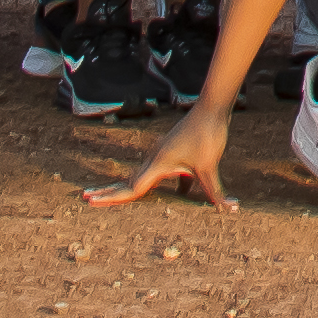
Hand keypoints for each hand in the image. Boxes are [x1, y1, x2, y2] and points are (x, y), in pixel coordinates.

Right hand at [87, 101, 235, 211]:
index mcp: (158, 164)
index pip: (131, 187)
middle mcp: (155, 158)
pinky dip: (151, 182)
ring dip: (125, 186)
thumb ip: (216, 191)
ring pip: (139, 174)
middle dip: (108, 190)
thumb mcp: (210, 166)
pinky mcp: (171, 151)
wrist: (212, 107)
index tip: (91, 201)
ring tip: (108, 194)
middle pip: (128, 180)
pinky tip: (165, 193)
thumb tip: (231, 209)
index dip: (111, 197)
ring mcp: (162, 153)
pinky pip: (155, 171)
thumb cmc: (208, 134)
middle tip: (85, 197)